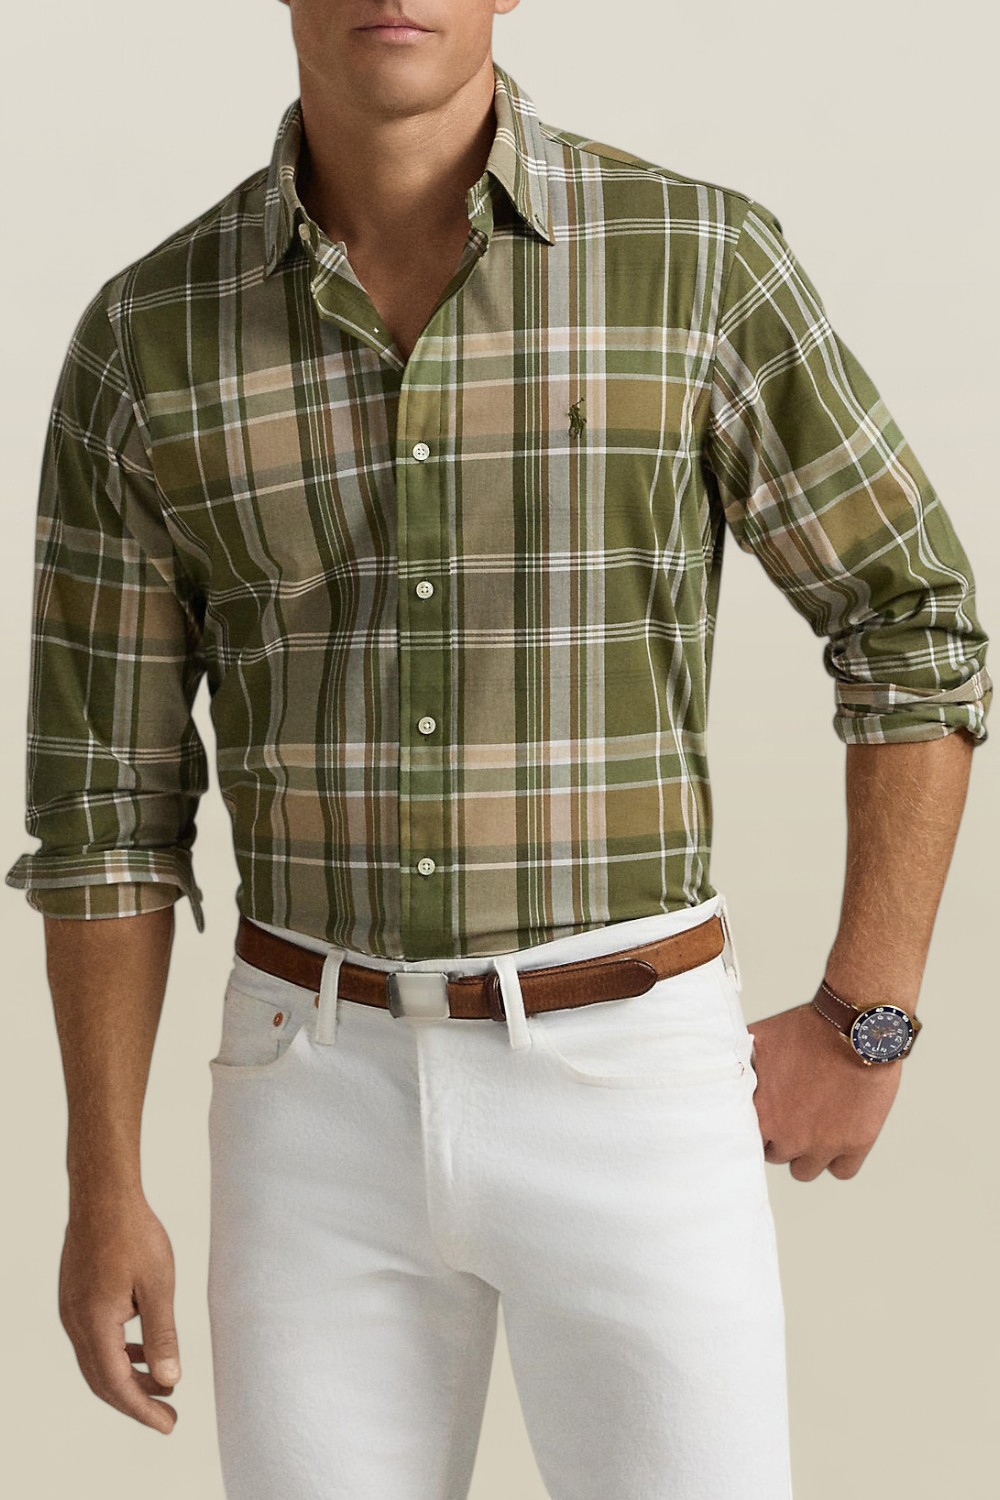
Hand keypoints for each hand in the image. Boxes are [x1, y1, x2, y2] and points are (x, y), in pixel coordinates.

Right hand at [59, 1193, 179, 1432]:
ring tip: (163, 1385)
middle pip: (103, 1380)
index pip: (117, 1384)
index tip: (169, 1425)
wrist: (103, 1195)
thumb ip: (163, 1334)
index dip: (142, 1409)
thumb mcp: (158, 1284)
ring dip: (129, 1377)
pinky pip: (95, 1339)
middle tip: (168, 1416)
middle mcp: (76, 1322)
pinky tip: (142, 1350)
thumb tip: (171, 1378)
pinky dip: (119, 1353)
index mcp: (95, 1323)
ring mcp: (72, 1310)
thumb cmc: (134, 1233)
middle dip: (136, 1402)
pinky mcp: (76, 1298)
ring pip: (98, 1360)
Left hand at [748, 1001, 902, 1180]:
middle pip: (775, 1155)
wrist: (855, 1029)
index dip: (757, 1126)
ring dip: (805, 1154)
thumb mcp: (761, 1037)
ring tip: (812, 1128)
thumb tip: (724, 1062)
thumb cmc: (808, 1029)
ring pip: (804, 1170)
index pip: (747, 1140)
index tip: (766, 1115)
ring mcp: (823, 1144)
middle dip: (780, 1137)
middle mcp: (789, 1136)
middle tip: (791, 1115)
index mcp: (763, 1114)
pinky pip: (841, 1171)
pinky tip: (837, 1138)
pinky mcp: (856, 1145)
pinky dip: (838, 1159)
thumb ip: (741, 1060)